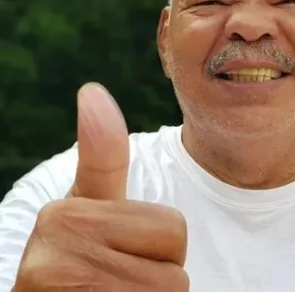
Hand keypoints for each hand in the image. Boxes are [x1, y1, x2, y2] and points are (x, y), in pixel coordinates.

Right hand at [13, 83, 188, 290]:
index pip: (172, 230)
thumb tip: (92, 90)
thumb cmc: (78, 254)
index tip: (121, 240)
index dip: (158, 244)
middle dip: (155, 276)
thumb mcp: (89, 205)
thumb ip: (101, 155)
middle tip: (115, 279)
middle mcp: (54, 259)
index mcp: (64, 216)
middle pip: (173, 269)